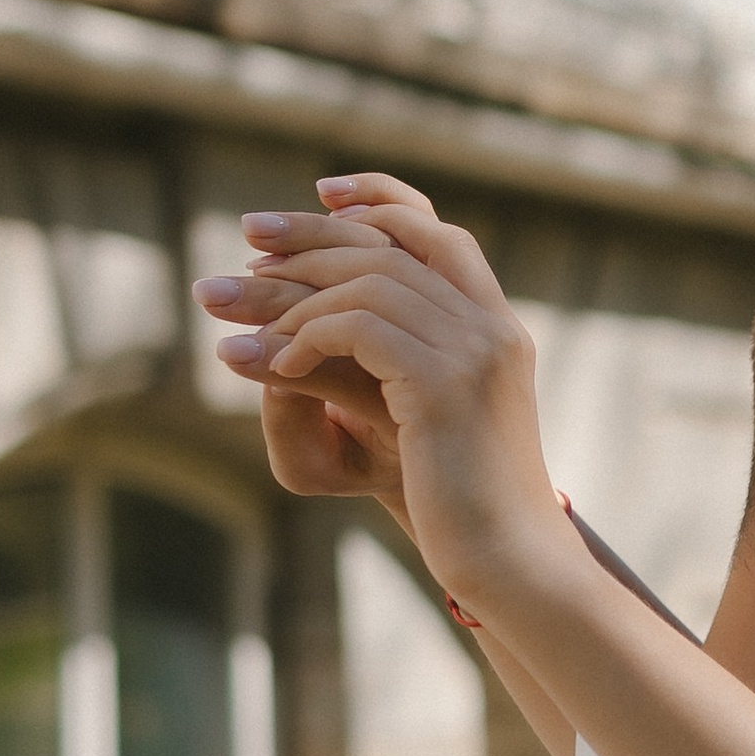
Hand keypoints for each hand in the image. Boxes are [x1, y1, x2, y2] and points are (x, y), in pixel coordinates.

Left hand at [193, 172, 563, 612]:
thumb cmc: (461, 506)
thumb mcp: (417, 420)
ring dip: (295, 295)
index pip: (438, 230)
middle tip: (245, 236)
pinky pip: (358, 326)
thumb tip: (277, 330)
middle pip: (390, 243)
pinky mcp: (444, 384)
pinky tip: (280, 367)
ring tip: (251, 329)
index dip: (379, 199)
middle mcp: (492, 326)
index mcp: (496, 327)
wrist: (509, 562)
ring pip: (367, 280)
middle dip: (310, 233)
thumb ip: (377, 367)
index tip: (320, 193)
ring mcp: (474, 351)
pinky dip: (307, 336)